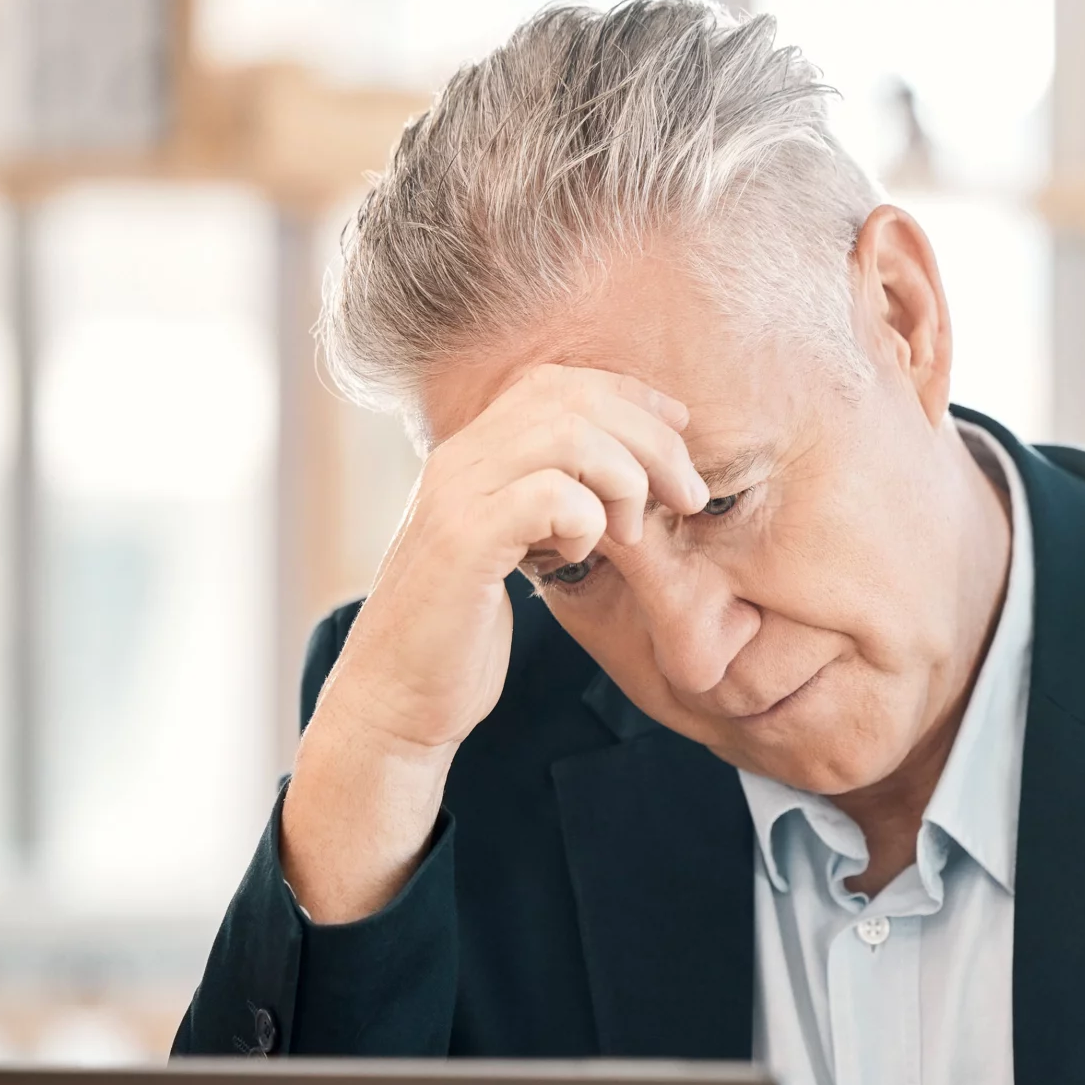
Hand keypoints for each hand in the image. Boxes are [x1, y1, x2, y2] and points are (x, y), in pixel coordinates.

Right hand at [283, 365, 705, 921]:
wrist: (396, 700)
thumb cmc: (462, 634)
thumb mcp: (515, 552)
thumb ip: (551, 505)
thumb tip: (628, 479)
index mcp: (474, 455)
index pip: (558, 383)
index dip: (630, 395)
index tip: (679, 428)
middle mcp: (459, 461)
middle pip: (573, 399)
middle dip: (651, 439)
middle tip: (689, 495)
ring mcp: (456, 497)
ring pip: (566, 435)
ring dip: (627, 478)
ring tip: (636, 531)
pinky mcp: (463, 544)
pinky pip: (548, 494)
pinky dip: (586, 519)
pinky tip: (580, 555)